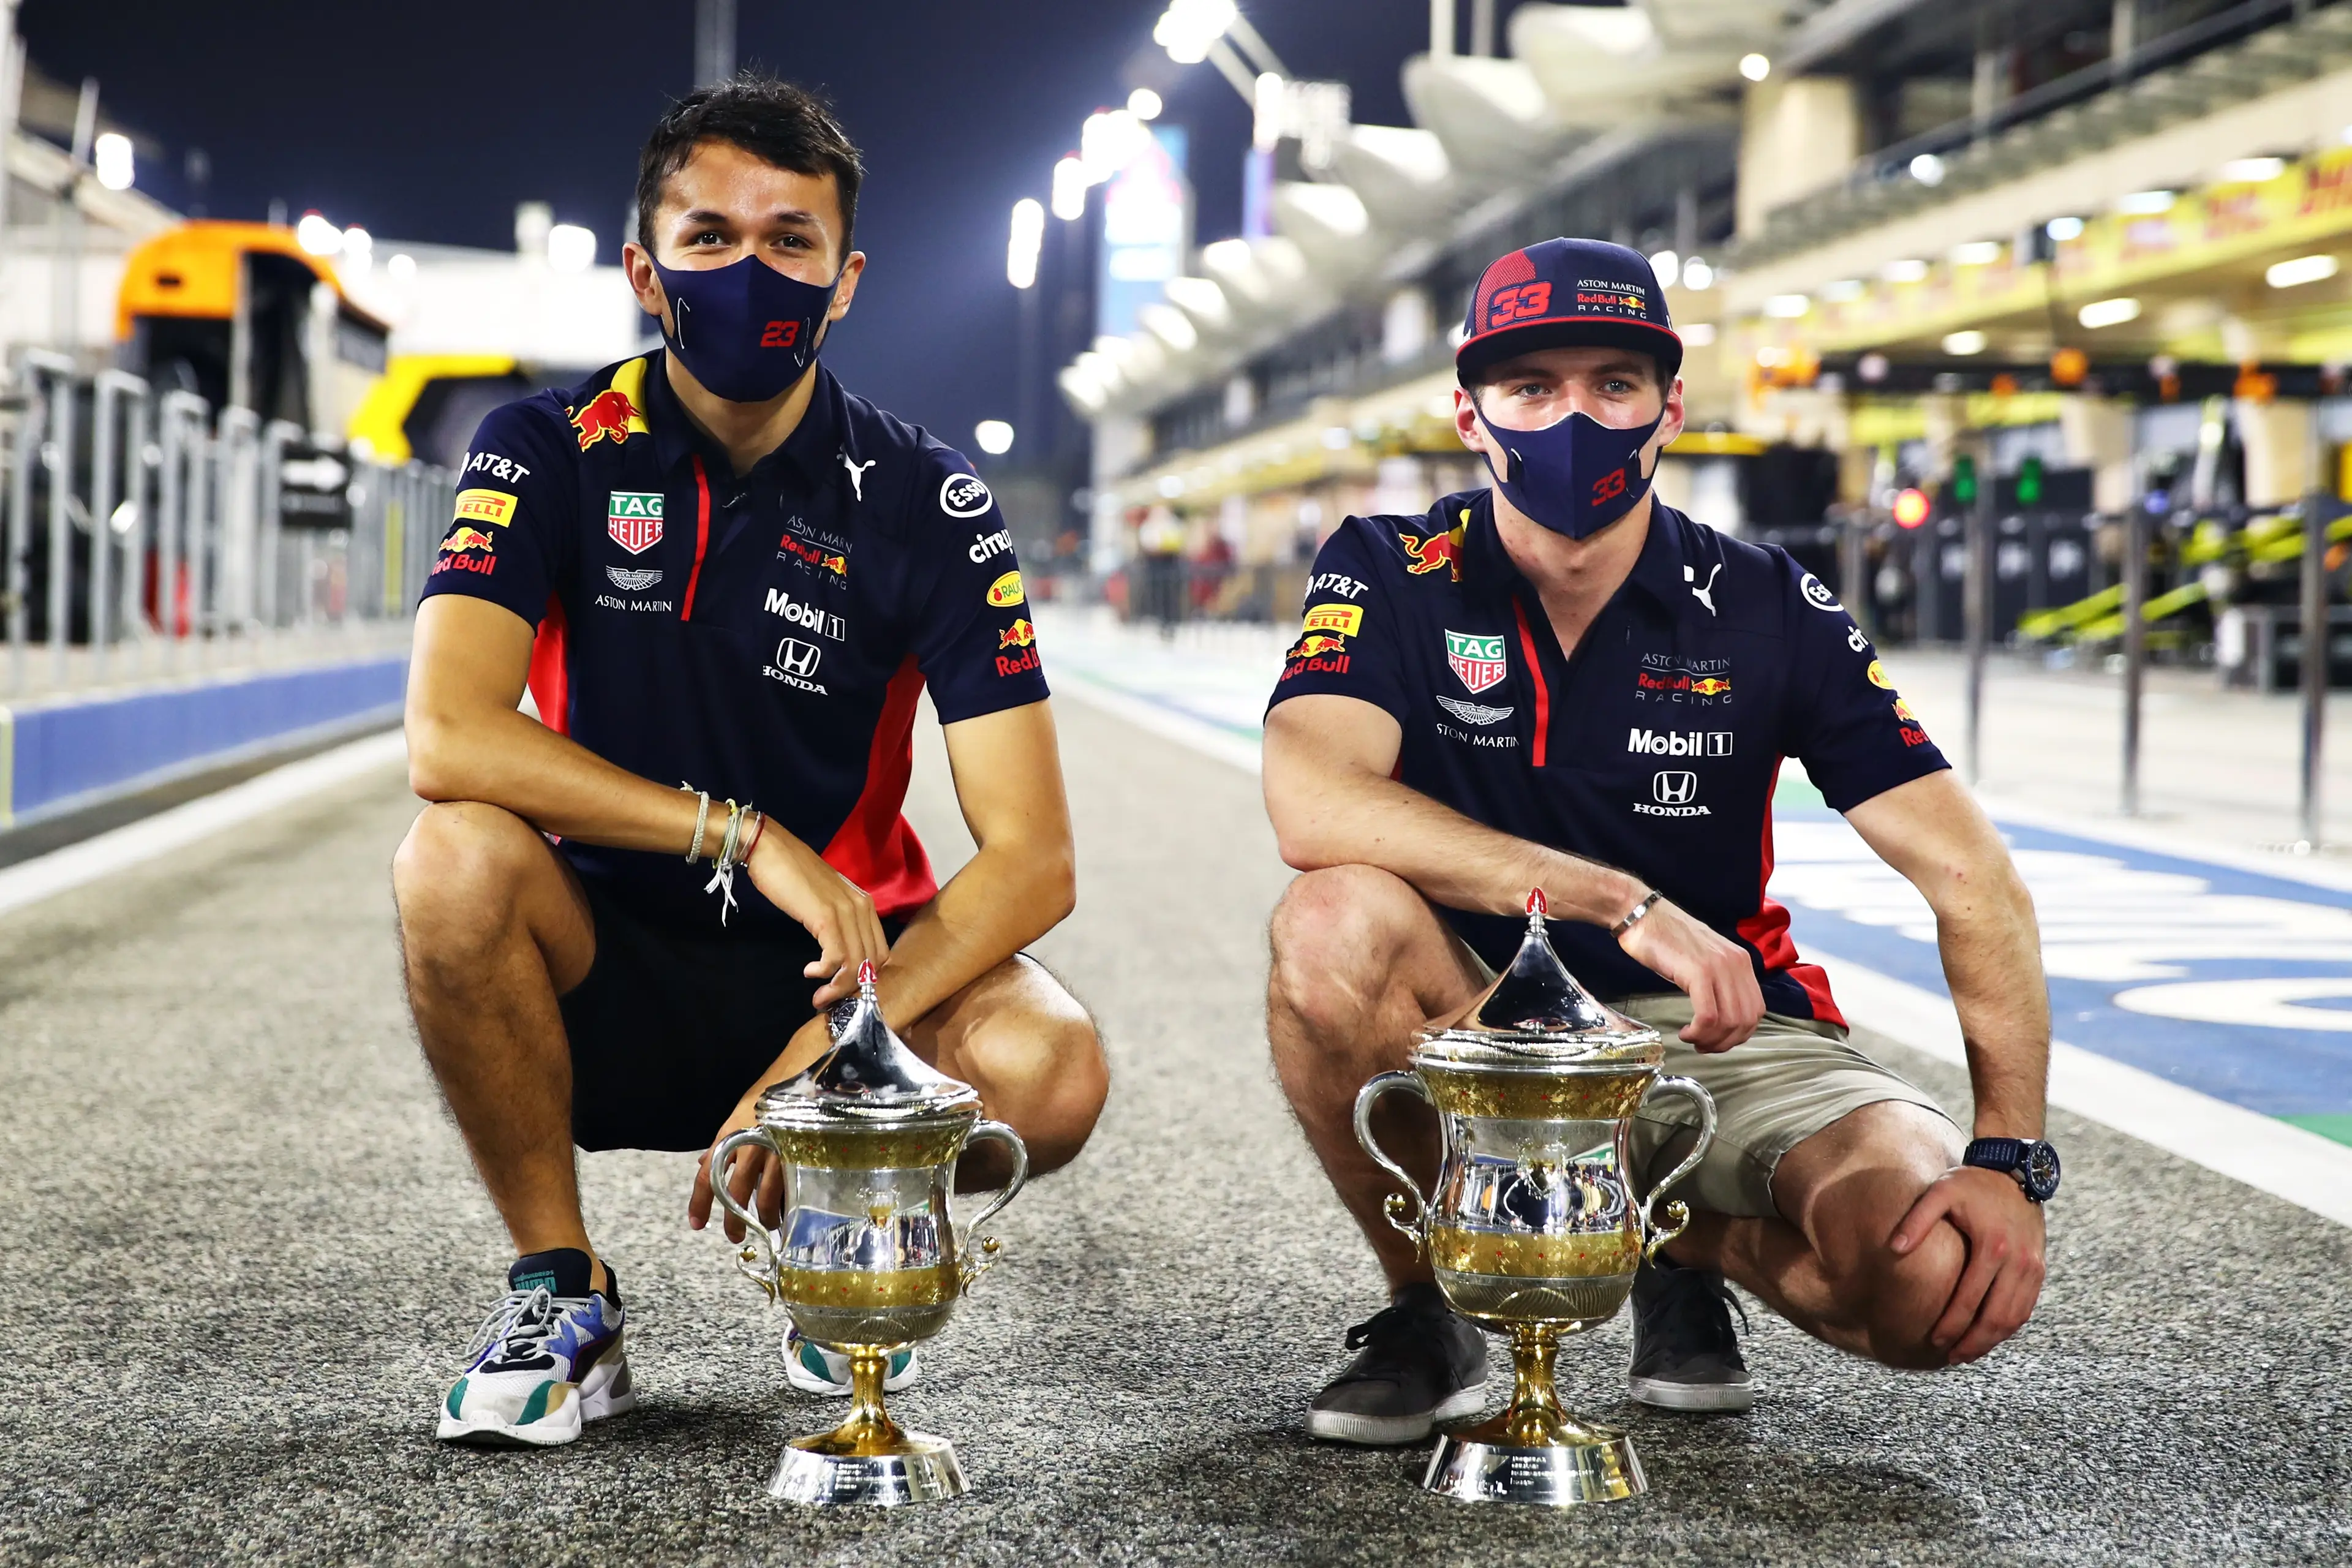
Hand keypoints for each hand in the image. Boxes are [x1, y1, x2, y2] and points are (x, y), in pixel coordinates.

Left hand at [688, 1014, 835, 1240]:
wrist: (810, 1059)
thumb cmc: (775, 1086)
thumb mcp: (743, 1110)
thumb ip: (726, 1140)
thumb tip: (705, 1162)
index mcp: (731, 1130)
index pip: (708, 1172)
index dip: (700, 1201)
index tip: (697, 1224)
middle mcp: (750, 1139)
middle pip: (735, 1191)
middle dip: (734, 1219)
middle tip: (736, 1236)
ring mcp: (778, 1145)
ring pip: (766, 1194)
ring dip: (766, 1216)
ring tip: (769, 1226)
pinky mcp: (804, 1147)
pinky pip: (794, 1184)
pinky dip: (791, 1202)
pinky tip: (792, 1210)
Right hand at [744, 827, 890, 1007]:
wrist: (770, 849)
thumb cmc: (791, 875)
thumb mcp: (823, 901)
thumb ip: (837, 923)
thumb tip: (837, 955)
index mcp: (865, 905)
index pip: (880, 952)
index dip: (865, 977)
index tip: (843, 989)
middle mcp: (863, 908)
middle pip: (873, 963)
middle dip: (852, 989)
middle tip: (828, 999)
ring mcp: (847, 912)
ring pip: (857, 964)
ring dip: (838, 987)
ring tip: (819, 995)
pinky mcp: (827, 917)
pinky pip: (837, 957)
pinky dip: (825, 972)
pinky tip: (810, 971)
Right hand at [1614, 896, 1763, 1050]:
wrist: (1642, 914)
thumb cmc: (1665, 939)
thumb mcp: (1702, 960)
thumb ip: (1719, 982)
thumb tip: (1723, 1016)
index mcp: (1741, 961)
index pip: (1756, 1011)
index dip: (1739, 1035)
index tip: (1716, 1040)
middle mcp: (1736, 963)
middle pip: (1746, 1020)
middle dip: (1725, 1042)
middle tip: (1703, 1046)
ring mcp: (1719, 966)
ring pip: (1730, 1021)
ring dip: (1711, 1040)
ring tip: (1692, 1039)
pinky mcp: (1698, 971)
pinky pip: (1709, 1015)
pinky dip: (1699, 1032)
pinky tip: (1685, 1032)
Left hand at [1891, 1164, 2046, 1363]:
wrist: (2015, 1170)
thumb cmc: (1972, 1182)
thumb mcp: (1940, 1191)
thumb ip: (1916, 1220)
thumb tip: (1893, 1249)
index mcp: (1992, 1247)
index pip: (1970, 1299)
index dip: (1952, 1325)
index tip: (1934, 1341)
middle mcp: (2018, 1262)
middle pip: (1996, 1317)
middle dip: (1973, 1342)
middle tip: (1951, 1357)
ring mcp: (2033, 1267)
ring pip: (2015, 1317)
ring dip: (1993, 1340)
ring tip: (1968, 1353)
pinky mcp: (2039, 1268)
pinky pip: (2026, 1307)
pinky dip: (2009, 1325)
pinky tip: (1990, 1334)